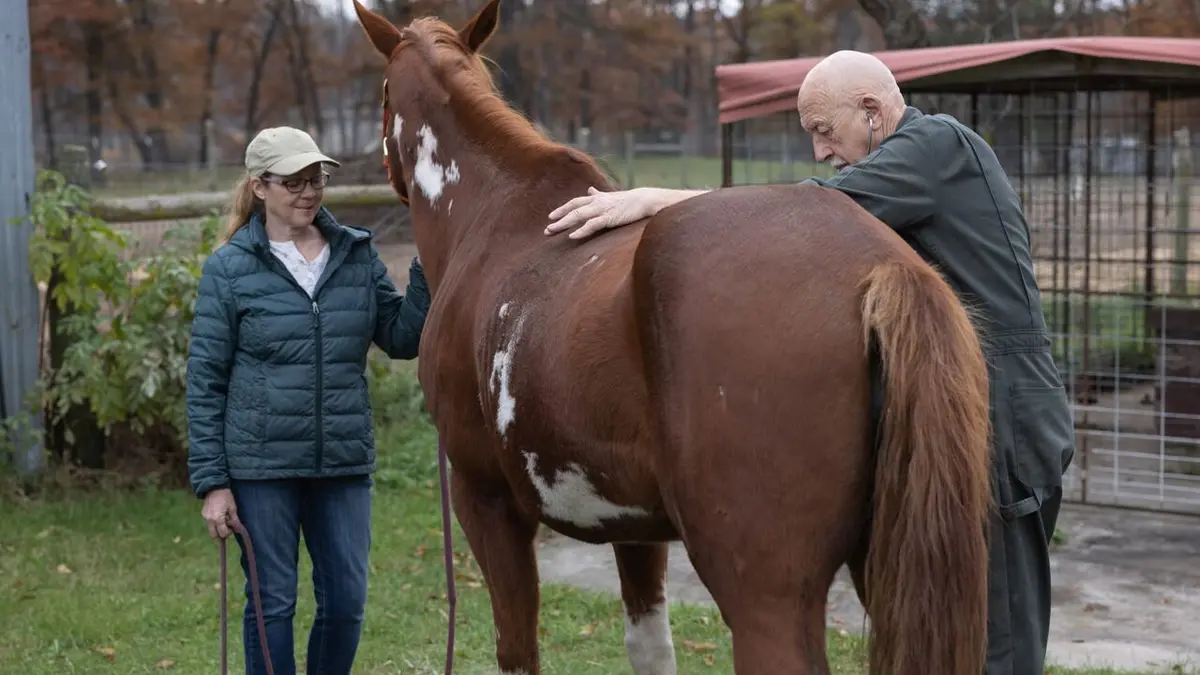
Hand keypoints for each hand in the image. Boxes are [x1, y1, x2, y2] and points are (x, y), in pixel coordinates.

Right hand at [201, 488, 240, 539]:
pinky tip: (219, 517)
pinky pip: (208, 523)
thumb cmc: (225, 496)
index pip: (222, 533)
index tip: (232, 528)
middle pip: (214, 535)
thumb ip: (234, 520)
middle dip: (220, 535)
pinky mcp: (203, 514)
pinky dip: (214, 523)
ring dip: (217, 529)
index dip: (228, 533)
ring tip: (223, 522)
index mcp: (217, 518)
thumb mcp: (232, 507)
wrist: (214, 487)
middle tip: (226, 530)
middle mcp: (209, 520)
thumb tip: (238, 529)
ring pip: (210, 529)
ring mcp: (205, 517)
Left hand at [545, 187, 659, 239]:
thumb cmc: (630, 201)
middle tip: (547, 229)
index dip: (562, 209)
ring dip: (564, 223)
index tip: (551, 216)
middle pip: (573, 209)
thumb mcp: (611, 196)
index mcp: (597, 198)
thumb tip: (590, 190)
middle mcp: (596, 202)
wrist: (645, 200)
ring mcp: (602, 210)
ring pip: (578, 216)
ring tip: (552, 231)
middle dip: (559, 218)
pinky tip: (572, 236)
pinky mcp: (609, 218)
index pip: (575, 202)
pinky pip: (592, 225)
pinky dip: (581, 230)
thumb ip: (599, 195)